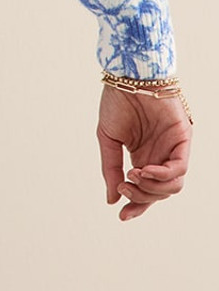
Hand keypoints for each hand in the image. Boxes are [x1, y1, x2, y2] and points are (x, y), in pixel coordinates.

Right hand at [97, 82, 191, 220]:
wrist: (128, 76)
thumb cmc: (117, 102)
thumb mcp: (108, 138)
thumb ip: (110, 168)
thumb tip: (112, 199)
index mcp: (143, 158)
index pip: (146, 191)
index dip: (136, 206)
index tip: (121, 215)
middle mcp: (160, 156)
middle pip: (160, 193)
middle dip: (141, 196)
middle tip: (123, 186)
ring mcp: (173, 149)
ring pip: (173, 186)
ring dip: (152, 188)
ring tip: (132, 175)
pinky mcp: (183, 139)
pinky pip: (179, 168)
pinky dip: (163, 175)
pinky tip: (143, 170)